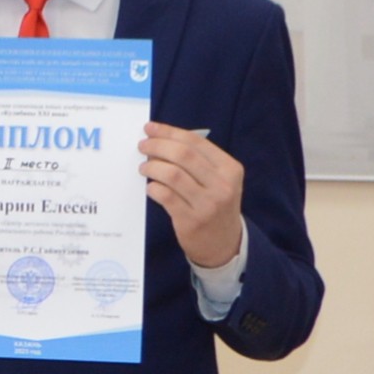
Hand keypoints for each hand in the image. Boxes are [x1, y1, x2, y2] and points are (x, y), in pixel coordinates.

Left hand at [143, 124, 243, 270]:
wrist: (225, 245)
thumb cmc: (215, 205)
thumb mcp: (219, 181)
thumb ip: (197, 162)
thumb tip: (160, 141)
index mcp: (230, 169)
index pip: (196, 142)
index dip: (170, 132)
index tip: (151, 128)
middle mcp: (222, 185)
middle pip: (183, 155)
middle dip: (158, 146)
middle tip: (142, 146)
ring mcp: (208, 204)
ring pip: (173, 174)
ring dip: (153, 167)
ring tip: (144, 167)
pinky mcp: (192, 221)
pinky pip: (166, 197)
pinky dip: (154, 188)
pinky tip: (151, 187)